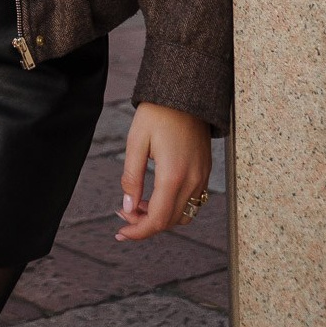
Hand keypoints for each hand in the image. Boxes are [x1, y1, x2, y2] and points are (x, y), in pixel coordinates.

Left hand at [115, 102, 210, 241]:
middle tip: (123, 213)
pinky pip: (191, 202)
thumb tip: (127, 208)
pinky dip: (173, 207)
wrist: (185, 93)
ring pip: (183, 215)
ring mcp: (202, 178)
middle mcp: (192, 181)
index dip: (138, 231)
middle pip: (170, 221)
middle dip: (145, 224)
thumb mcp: (136, 141)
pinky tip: (155, 195)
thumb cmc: (157, 114)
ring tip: (137, 204)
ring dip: (160, 217)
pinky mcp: (205, 172)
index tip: (120, 233)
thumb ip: (132, 177)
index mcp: (173, 175)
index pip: (157, 219)